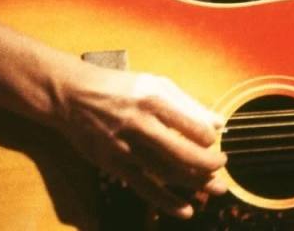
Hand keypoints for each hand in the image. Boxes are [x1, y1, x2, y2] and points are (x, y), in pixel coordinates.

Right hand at [53, 64, 228, 218]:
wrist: (71, 96)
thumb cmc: (120, 88)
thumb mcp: (155, 84)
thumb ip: (188, 104)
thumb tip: (218, 123)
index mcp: (153, 100)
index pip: (190, 125)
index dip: (208, 138)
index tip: (214, 141)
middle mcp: (139, 124)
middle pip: (181, 152)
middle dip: (208, 164)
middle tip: (222, 166)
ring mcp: (124, 147)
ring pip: (166, 172)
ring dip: (194, 183)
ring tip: (215, 188)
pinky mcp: (112, 164)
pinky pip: (144, 187)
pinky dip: (166, 201)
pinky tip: (186, 210)